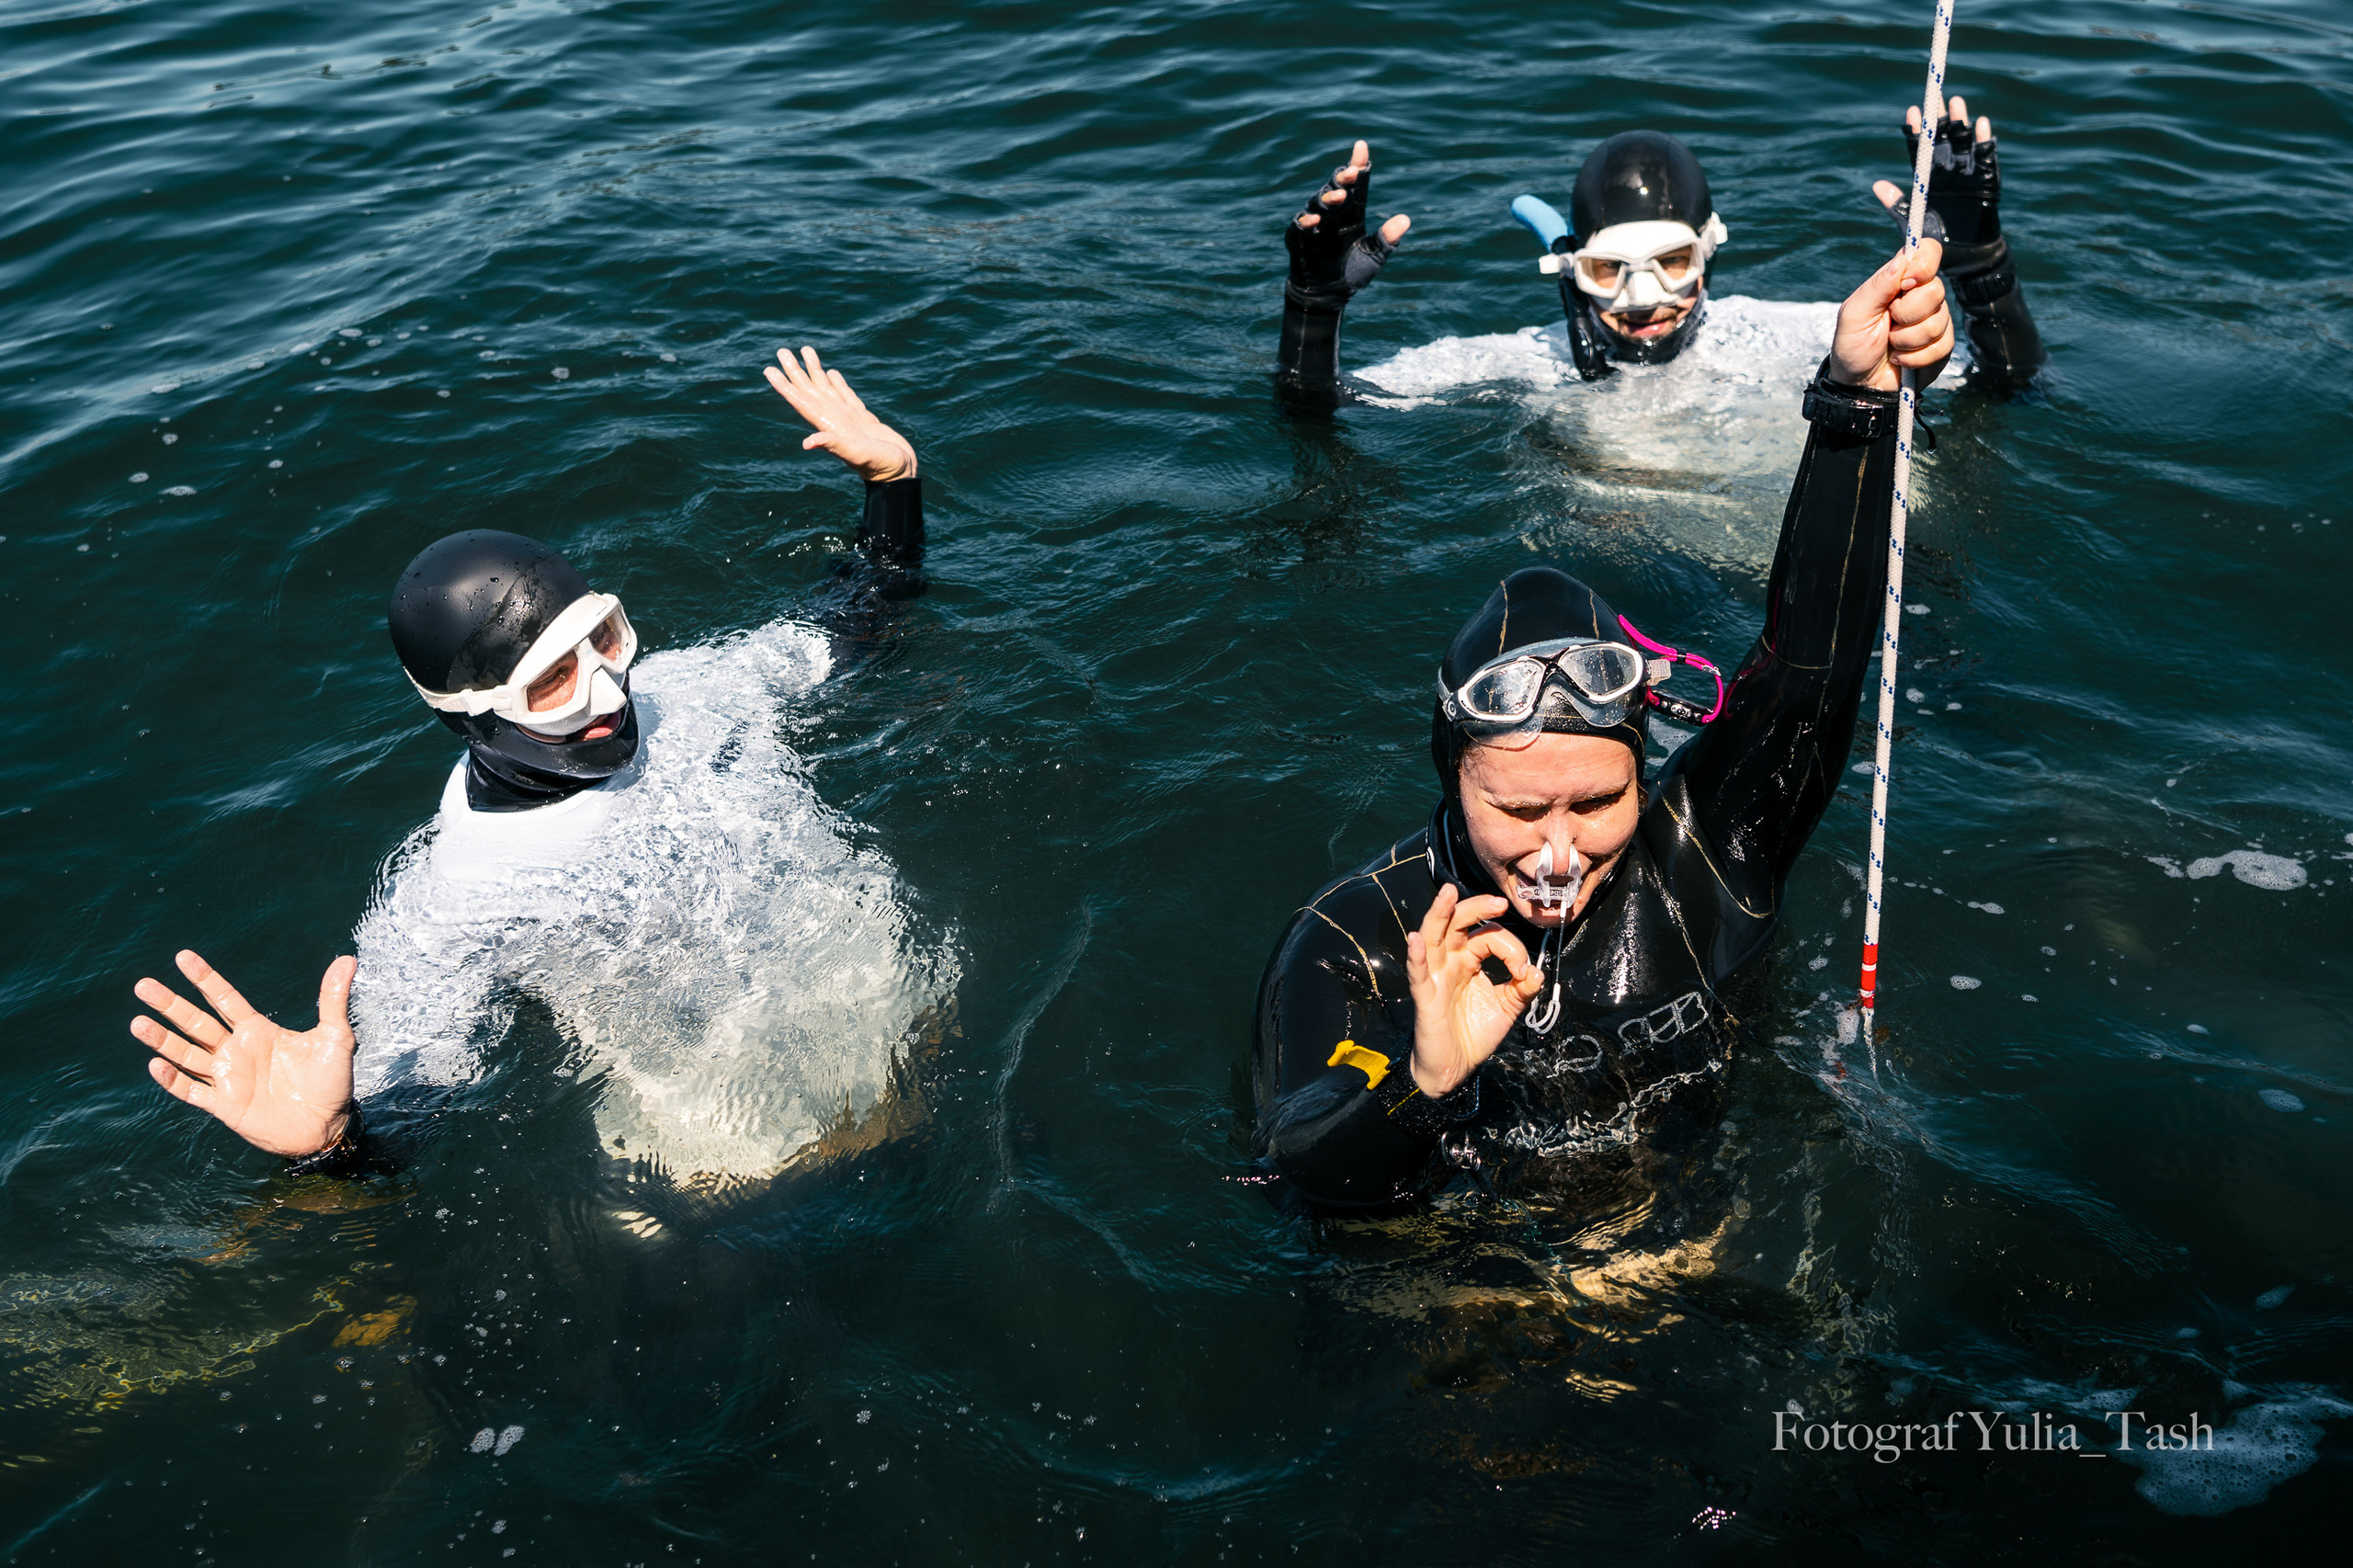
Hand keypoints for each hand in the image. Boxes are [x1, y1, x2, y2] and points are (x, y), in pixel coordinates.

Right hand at [132, 951, 356, 1158]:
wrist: (328, 1126)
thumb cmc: (333, 1082)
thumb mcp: (337, 1037)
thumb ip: (333, 1000)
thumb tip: (347, 959)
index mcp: (258, 1031)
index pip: (225, 999)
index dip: (204, 978)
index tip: (182, 957)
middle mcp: (237, 1050)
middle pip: (196, 1022)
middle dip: (170, 1004)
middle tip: (143, 986)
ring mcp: (227, 1077)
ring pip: (186, 1054)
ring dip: (162, 1040)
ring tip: (137, 1022)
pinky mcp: (225, 1106)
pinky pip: (192, 1091)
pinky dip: (174, 1080)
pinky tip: (156, 1065)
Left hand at [764, 347, 916, 482]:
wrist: (900, 474)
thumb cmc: (881, 466)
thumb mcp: (858, 455)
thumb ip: (834, 445)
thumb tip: (807, 443)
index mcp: (829, 425)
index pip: (801, 401)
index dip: (785, 386)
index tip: (769, 370)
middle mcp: (834, 420)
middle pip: (810, 390)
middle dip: (795, 371)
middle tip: (781, 350)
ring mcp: (848, 418)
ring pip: (826, 389)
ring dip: (814, 371)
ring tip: (805, 350)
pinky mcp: (863, 419)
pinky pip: (845, 395)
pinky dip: (837, 383)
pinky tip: (831, 373)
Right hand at [1285, 139, 1411, 301]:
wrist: (1327, 296)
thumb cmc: (1351, 273)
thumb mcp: (1373, 257)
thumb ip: (1387, 239)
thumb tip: (1406, 219)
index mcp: (1352, 214)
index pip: (1357, 185)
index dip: (1357, 165)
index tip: (1361, 146)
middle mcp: (1333, 214)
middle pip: (1335, 188)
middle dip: (1342, 178)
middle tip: (1353, 173)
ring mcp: (1315, 225)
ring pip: (1318, 203)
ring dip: (1328, 198)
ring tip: (1340, 197)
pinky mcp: (1299, 239)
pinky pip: (1300, 226)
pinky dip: (1306, 222)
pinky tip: (1314, 222)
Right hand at [1404, 884, 1543, 1097]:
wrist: (1455, 1067)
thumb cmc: (1475, 1032)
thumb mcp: (1507, 1007)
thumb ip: (1523, 988)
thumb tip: (1537, 971)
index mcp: (1469, 959)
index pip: (1489, 937)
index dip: (1511, 949)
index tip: (1524, 973)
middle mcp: (1450, 961)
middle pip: (1458, 923)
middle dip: (1476, 908)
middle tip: (1499, 903)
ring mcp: (1435, 975)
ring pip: (1433, 936)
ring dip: (1439, 913)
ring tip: (1448, 894)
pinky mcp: (1424, 996)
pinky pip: (1417, 973)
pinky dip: (1416, 956)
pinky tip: (1416, 939)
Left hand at [1828, 239, 1952, 391]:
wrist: (1860, 386)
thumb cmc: (1852, 346)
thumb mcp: (1854, 314)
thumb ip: (1878, 285)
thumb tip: (1903, 259)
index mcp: (1899, 280)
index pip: (1927, 252)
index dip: (1924, 263)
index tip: (1906, 283)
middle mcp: (1921, 296)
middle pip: (1935, 289)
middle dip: (1907, 313)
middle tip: (1888, 324)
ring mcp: (1934, 320)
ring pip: (1938, 320)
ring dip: (1907, 339)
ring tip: (1891, 345)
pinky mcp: (1942, 345)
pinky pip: (1941, 345)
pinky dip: (1915, 357)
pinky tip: (1902, 359)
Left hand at [1871, 95, 2002, 249]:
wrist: (1965, 258)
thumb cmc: (1938, 240)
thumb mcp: (1913, 221)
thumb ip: (1896, 203)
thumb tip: (1876, 185)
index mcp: (1930, 178)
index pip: (1921, 149)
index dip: (1917, 131)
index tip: (1912, 112)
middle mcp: (1948, 172)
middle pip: (1943, 139)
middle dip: (1939, 118)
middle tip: (1935, 95)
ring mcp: (1968, 174)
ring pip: (1963, 143)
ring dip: (1961, 123)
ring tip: (1956, 103)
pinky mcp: (1986, 182)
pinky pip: (1987, 159)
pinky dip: (1984, 143)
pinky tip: (1981, 125)